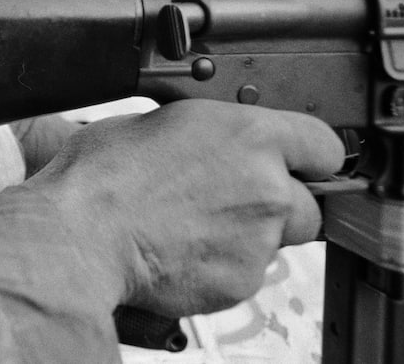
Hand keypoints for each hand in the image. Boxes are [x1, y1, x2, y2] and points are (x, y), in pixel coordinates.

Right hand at [23, 99, 343, 317]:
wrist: (81, 234)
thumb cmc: (104, 174)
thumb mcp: (159, 122)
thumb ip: (209, 134)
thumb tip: (214, 142)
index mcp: (250, 135)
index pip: (322, 145)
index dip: (305, 158)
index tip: (292, 166)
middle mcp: (268, 186)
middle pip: (306, 204)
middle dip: (275, 206)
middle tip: (225, 202)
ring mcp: (259, 239)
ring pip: (273, 242)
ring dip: (244, 237)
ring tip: (188, 226)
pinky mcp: (241, 281)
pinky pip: (244, 273)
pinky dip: (220, 266)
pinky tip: (180, 251)